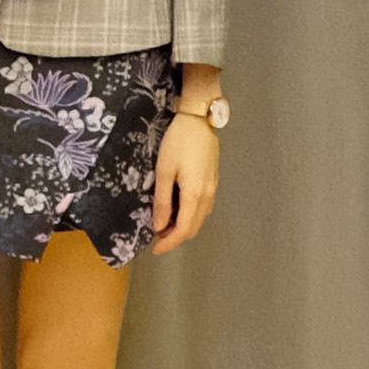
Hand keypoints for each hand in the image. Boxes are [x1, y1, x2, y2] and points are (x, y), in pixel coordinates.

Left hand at [144, 111, 223, 253]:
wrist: (198, 119)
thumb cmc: (178, 142)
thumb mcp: (164, 170)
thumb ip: (163, 201)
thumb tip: (159, 226)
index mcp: (195, 194)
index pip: (184, 230)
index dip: (169, 243)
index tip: (155, 249)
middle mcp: (208, 195)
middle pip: (194, 227)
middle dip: (175, 237)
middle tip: (156, 237)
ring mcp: (213, 188)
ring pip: (199, 218)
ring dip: (183, 226)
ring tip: (164, 223)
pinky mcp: (213, 180)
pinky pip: (203, 207)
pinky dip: (190, 214)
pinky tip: (177, 208)